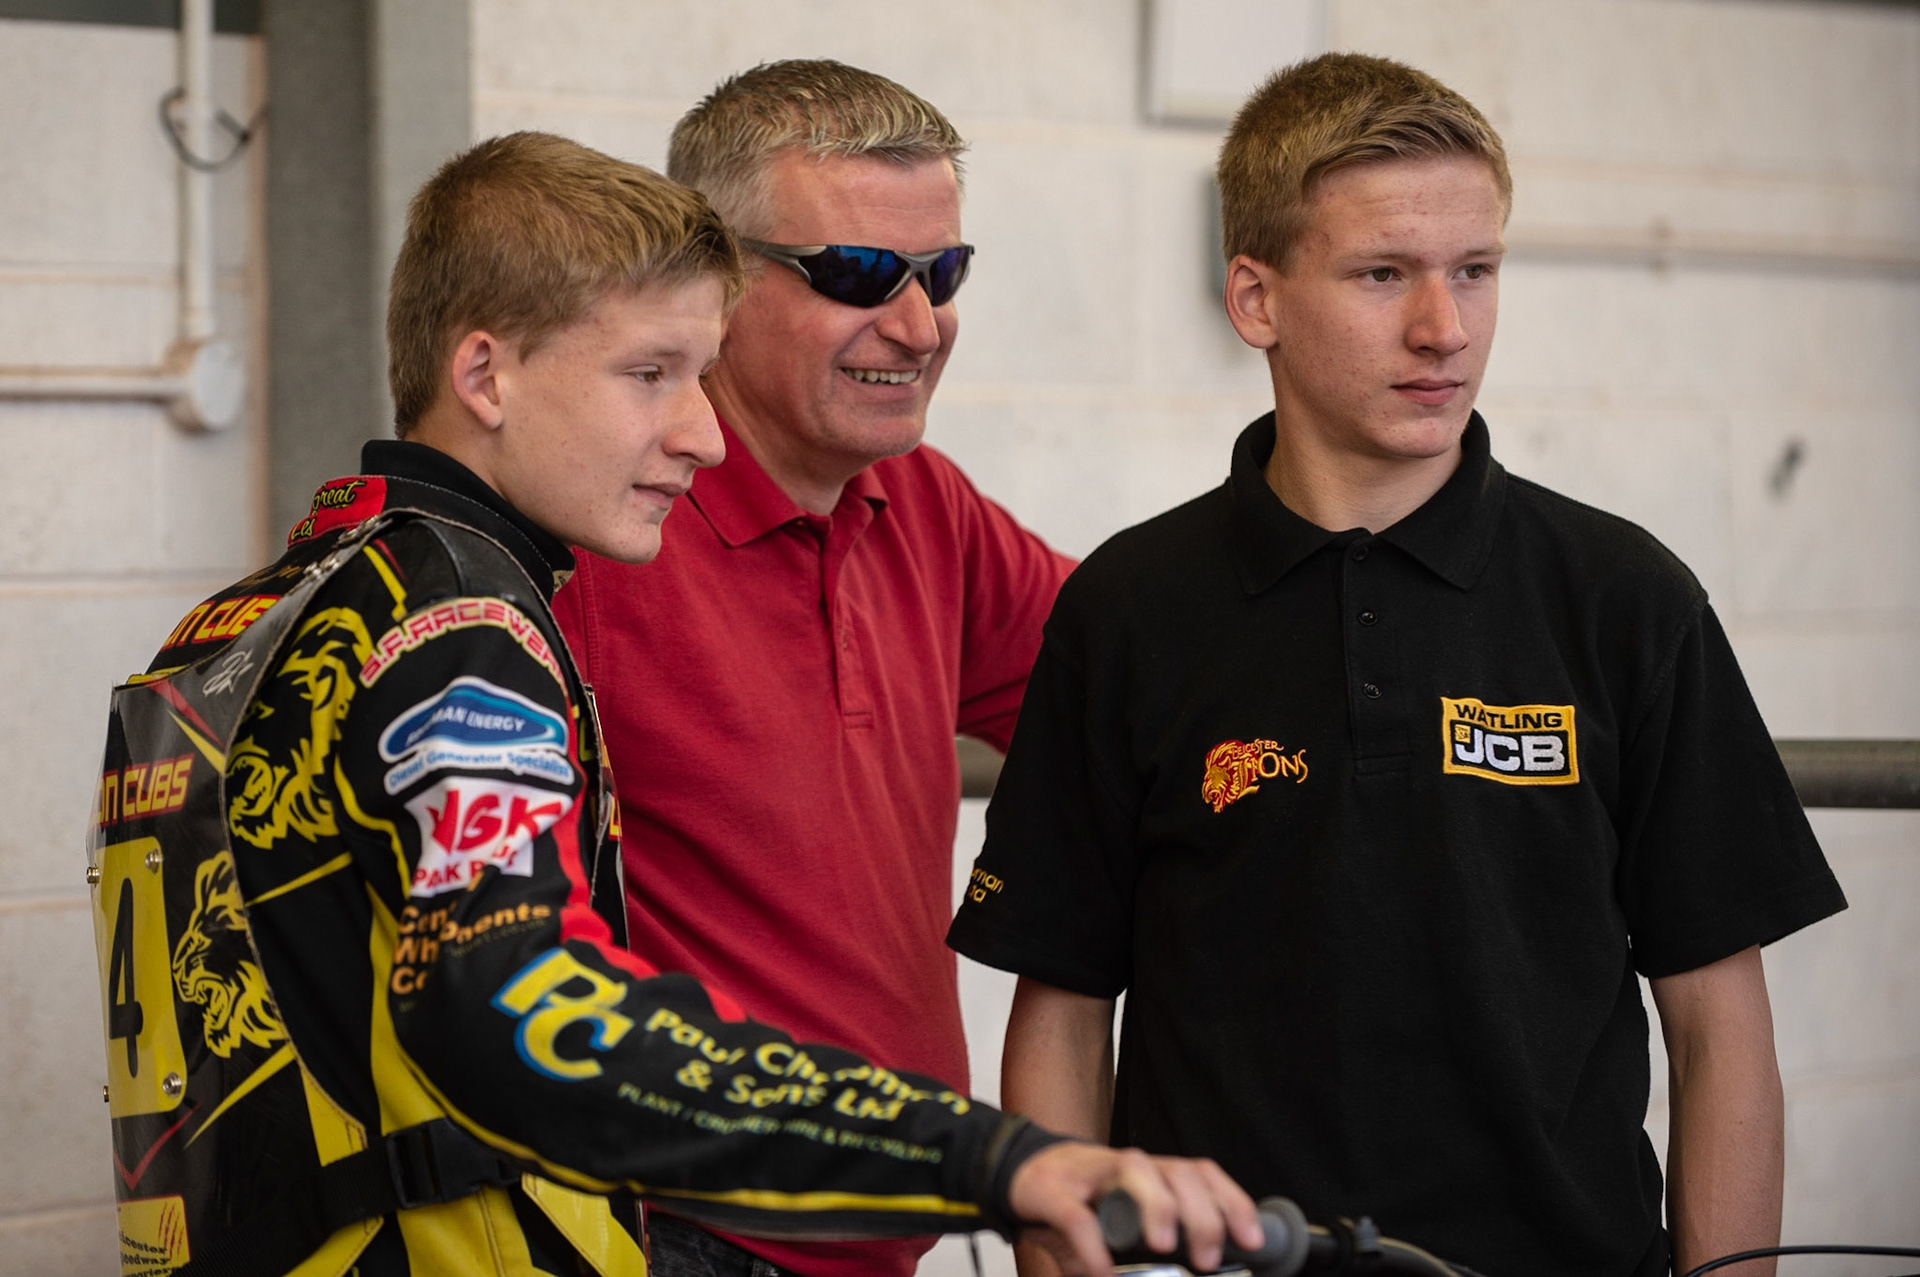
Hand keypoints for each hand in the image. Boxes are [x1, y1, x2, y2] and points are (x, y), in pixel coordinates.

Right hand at [1006, 1142, 1262, 1276]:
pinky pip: (1076, 1214)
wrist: (1020, 1176)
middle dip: (1202, 1214)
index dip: (1232, 1202)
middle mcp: (1128, 1167)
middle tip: (1208, 1258)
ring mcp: (1090, 1174)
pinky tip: (1101, 1270)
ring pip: (1134, 1170)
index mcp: (1153, 1175)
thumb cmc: (1083, 1201)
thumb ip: (1156, 1246)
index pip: (1202, 1175)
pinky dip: (1092, 1245)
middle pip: (1177, 1172)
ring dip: (1156, 1206)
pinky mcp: (1052, 1192)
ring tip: (1164, 1247)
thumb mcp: (1127, 1221)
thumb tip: (1194, 1273)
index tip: (1252, 1240)